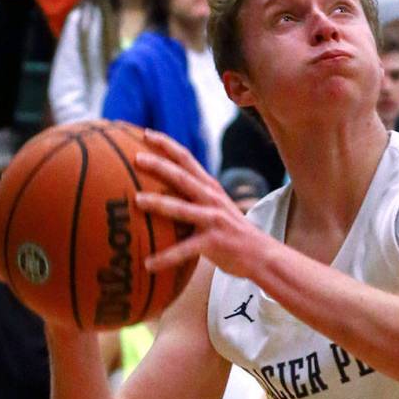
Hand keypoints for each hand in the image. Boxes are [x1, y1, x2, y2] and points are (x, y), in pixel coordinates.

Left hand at [133, 130, 271, 279]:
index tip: (145, 133)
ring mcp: (214, 219)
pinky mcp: (214, 242)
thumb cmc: (230, 232)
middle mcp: (212, 198)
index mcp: (209, 187)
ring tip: (137, 201)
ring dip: (159, 204)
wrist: (261, 254)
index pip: (186, 159)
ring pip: (183, 208)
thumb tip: (156, 196)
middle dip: (159, 165)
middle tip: (136, 158)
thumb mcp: (214, 208)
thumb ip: (192, 199)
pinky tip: (148, 264)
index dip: (166, 145)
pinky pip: (185, 250)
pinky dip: (165, 257)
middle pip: (183, 176)